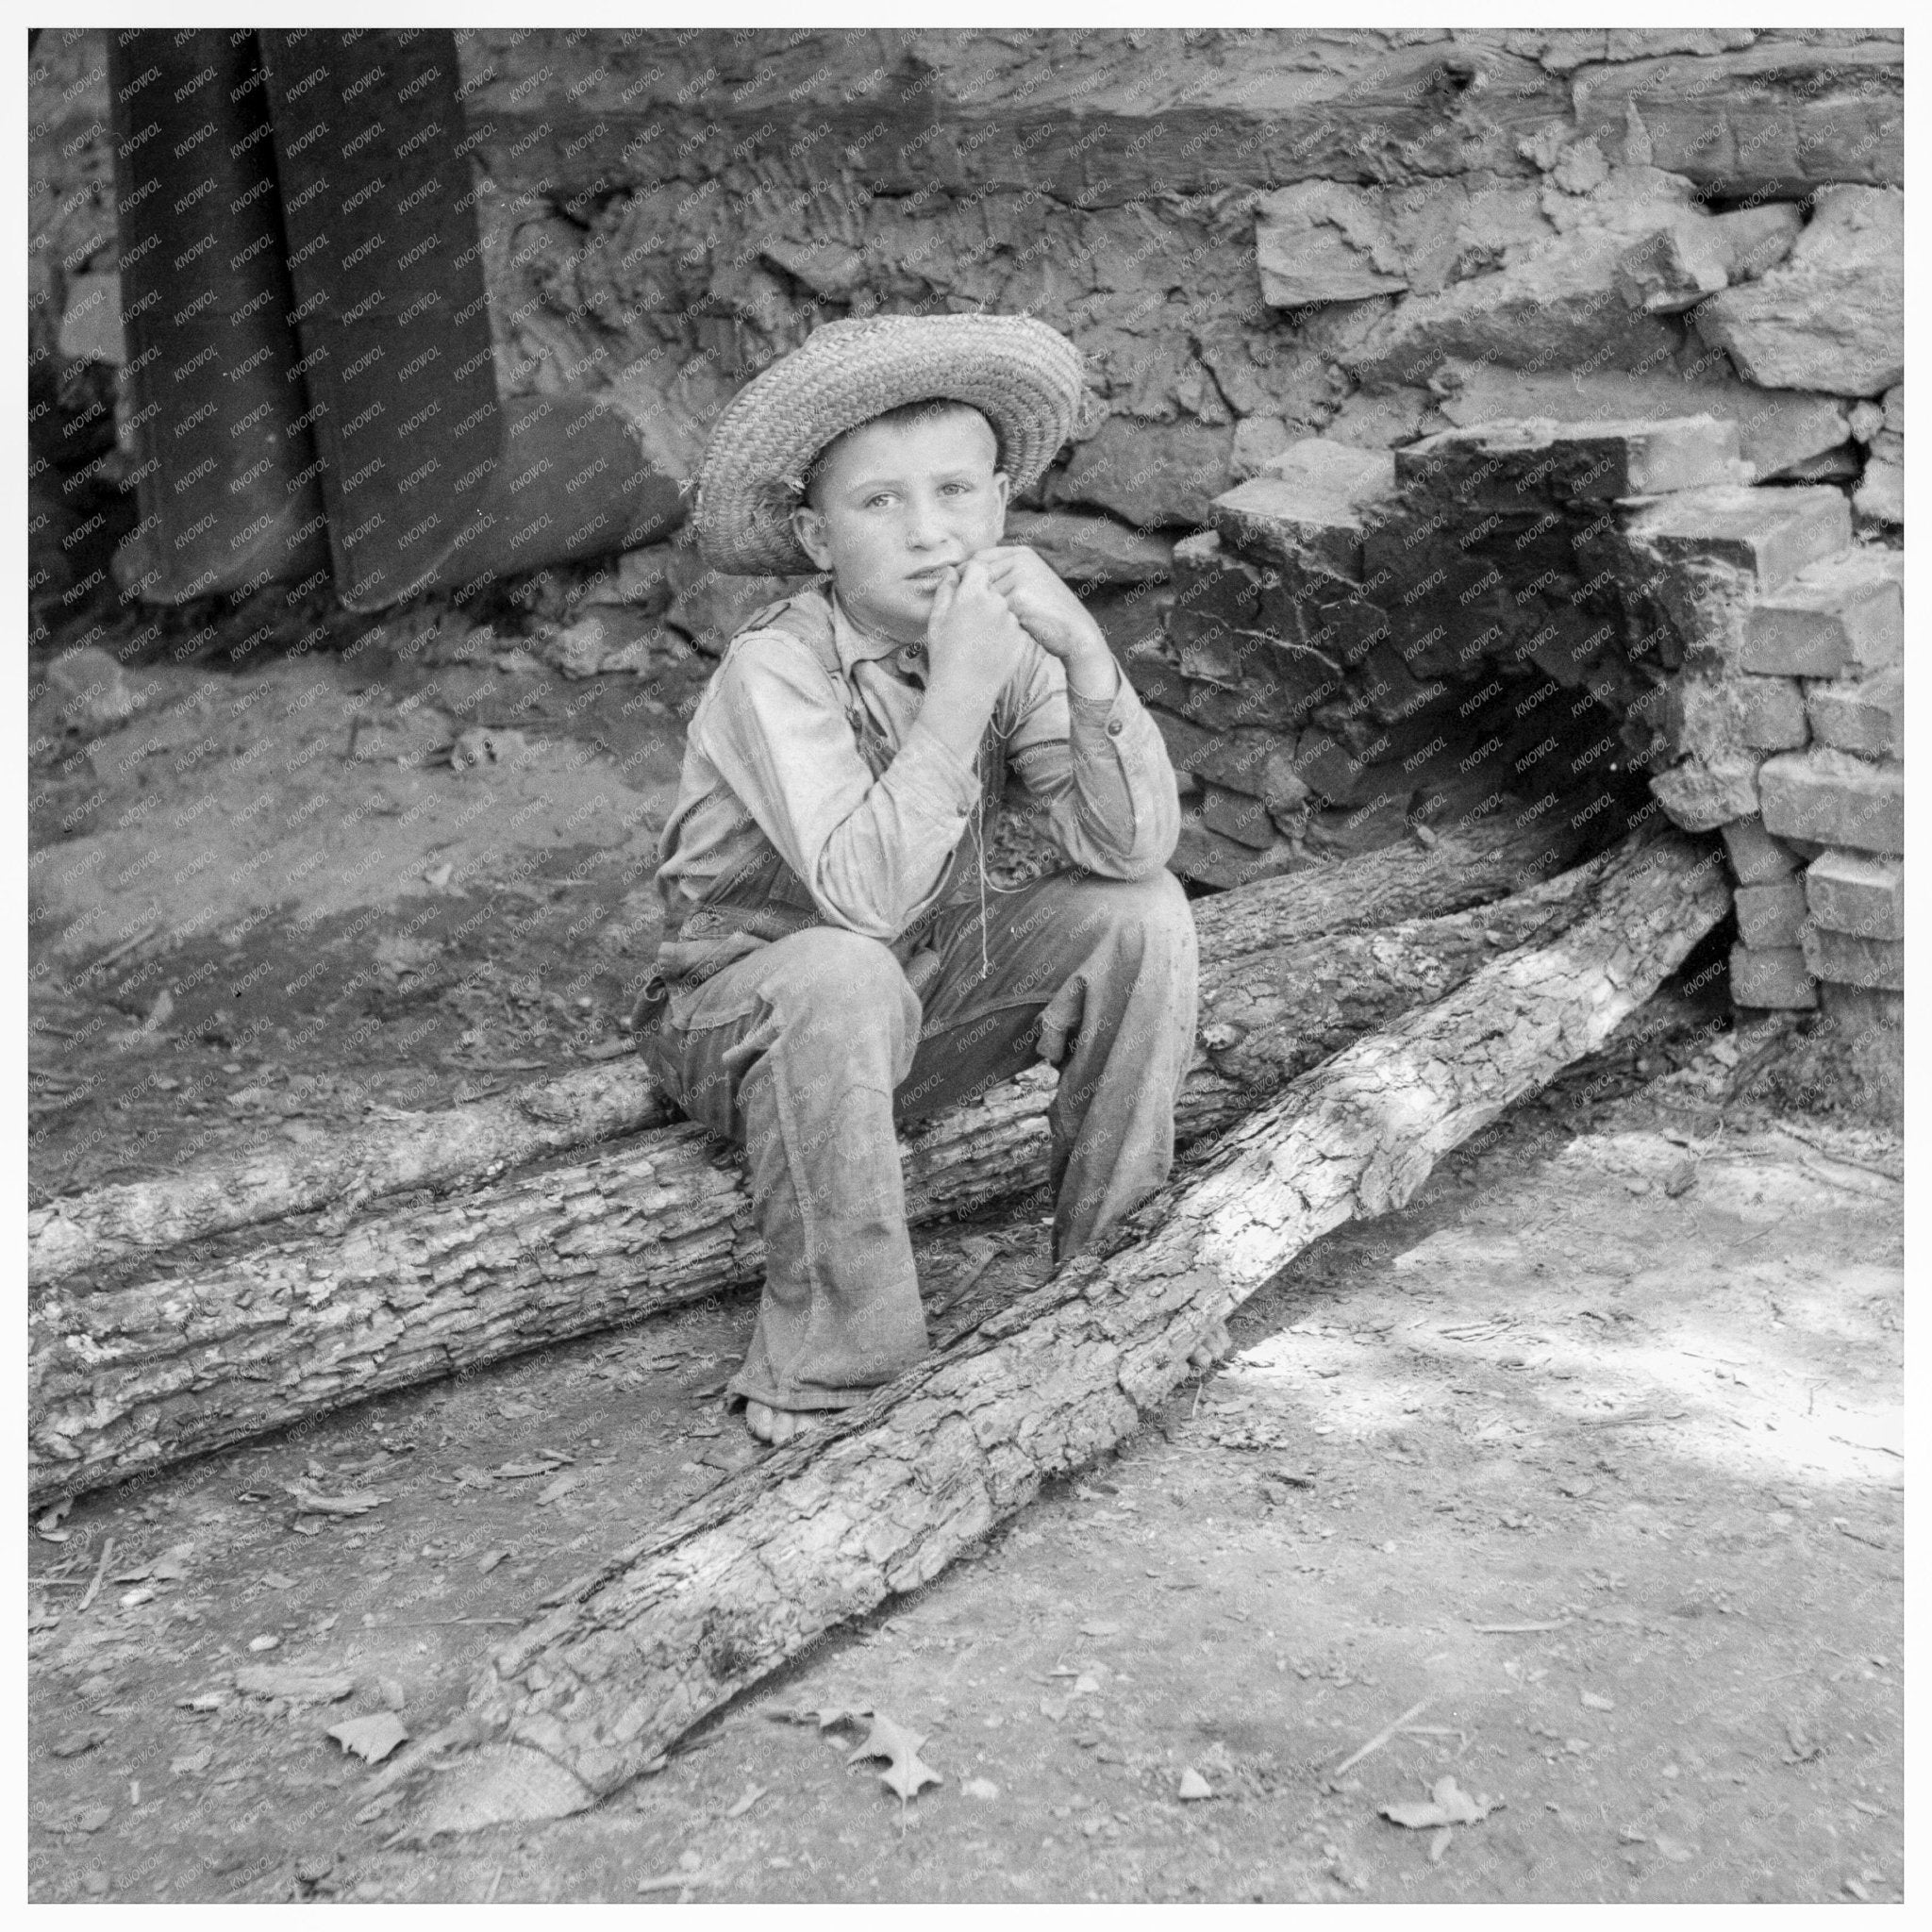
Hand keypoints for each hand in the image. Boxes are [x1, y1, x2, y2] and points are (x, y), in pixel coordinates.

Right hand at [924, 557, 1030, 712]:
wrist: (964, 692)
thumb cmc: (944, 656)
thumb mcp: (937, 620)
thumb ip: (945, 590)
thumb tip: (952, 571)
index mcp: (973, 594)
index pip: (979, 567)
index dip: (971, 574)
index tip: (965, 588)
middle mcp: (997, 603)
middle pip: (993, 588)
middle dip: (982, 598)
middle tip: (969, 623)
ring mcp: (1012, 621)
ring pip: (1005, 608)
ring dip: (995, 617)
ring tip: (978, 641)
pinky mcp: (1023, 638)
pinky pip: (1014, 628)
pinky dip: (1005, 635)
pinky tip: (990, 651)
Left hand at [972, 545, 1108, 664]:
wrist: (1076, 632)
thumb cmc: (1047, 614)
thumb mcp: (1029, 585)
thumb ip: (1005, 576)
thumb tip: (962, 577)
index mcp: (1022, 553)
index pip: (980, 557)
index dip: (964, 576)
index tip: (957, 595)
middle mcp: (1021, 559)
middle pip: (977, 574)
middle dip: (968, 594)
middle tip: (966, 615)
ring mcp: (1021, 575)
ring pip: (983, 593)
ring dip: (980, 610)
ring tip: (984, 625)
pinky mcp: (1020, 596)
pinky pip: (992, 608)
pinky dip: (990, 621)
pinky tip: (995, 632)